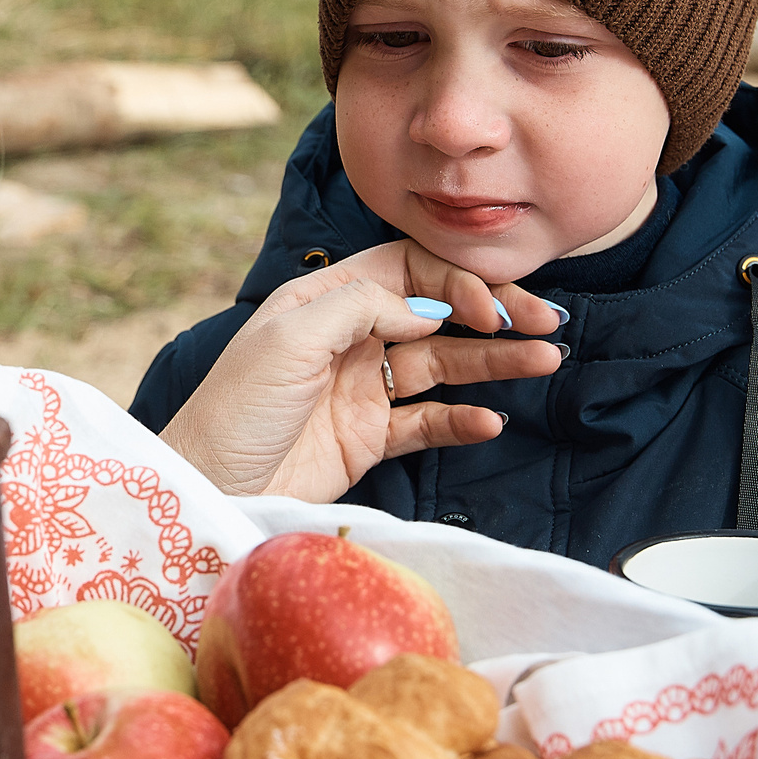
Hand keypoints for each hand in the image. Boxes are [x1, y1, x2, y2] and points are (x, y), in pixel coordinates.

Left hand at [157, 240, 563, 500]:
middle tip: (548, 323)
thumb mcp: (289, 338)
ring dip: (494, 363)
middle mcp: (348, 337)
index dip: (454, 281)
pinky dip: (462, 420)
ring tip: (545, 362)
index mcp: (323, 300)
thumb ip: (359, 307)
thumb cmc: (234, 408)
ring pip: (443, 365)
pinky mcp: (368, 438)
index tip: (489, 306)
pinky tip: (490, 420)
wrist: (209, 488)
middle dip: (493, 315)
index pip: (407, 270)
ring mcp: (361, 388)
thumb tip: (425, 306)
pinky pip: (427, 422)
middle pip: (436, 314)